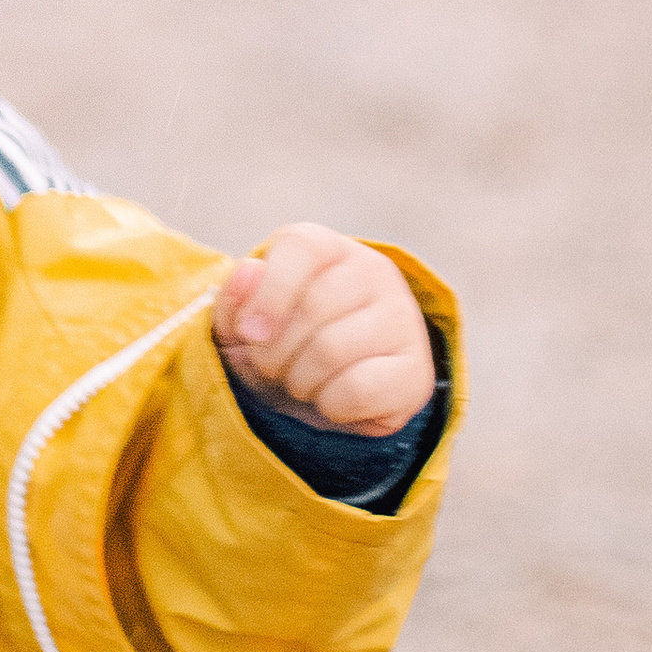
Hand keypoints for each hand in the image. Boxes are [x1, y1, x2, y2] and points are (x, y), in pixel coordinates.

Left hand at [213, 225, 434, 439]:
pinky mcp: (416, 369)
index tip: (248, 334)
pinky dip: (330, 405)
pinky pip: (358, 389)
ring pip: (332, 350)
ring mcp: (402, 318)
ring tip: (303, 380)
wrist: (331, 391)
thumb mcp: (243, 323)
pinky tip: (333, 398)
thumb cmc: (281, 345)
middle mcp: (373, 272)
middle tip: (274, 366)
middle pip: (312, 308)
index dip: (268, 293)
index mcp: (327, 248)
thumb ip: (234, 298)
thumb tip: (248, 272)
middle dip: (274, 352)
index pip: (301, 247)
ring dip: (299, 380)